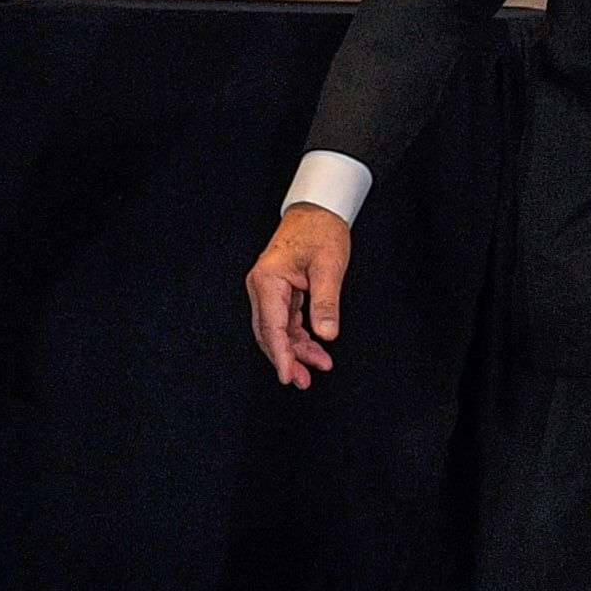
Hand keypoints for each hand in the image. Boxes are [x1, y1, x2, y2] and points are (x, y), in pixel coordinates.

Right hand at [245, 202, 353, 387]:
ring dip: (295, 350)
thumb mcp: (329, 266)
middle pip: (269, 333)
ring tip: (318, 367)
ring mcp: (268, 289)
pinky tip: (315, 349)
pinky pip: (284, 321)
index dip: (281, 356)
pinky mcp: (278, 291)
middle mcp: (261, 286)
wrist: (318, 209)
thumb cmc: (321, 230)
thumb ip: (326, 302)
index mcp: (268, 280)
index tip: (288, 377)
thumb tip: (326, 335)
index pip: (272, 327)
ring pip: (277, 330)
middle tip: (304, 381)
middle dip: (287, 359)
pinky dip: (298, 336)